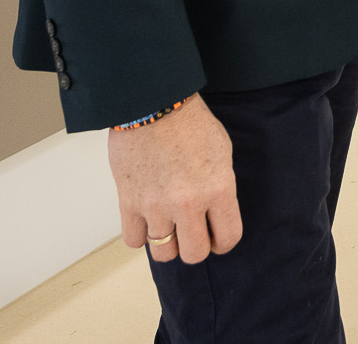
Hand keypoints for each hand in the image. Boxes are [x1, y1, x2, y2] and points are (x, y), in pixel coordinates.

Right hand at [107, 93, 240, 264]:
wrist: (153, 104)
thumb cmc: (190, 123)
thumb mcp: (222, 152)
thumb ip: (220, 187)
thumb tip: (216, 213)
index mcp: (219, 189)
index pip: (228, 238)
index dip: (223, 242)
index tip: (217, 238)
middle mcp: (189, 203)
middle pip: (194, 254)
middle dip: (196, 247)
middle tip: (193, 233)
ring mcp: (156, 206)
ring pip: (164, 253)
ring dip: (168, 242)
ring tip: (169, 226)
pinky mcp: (129, 203)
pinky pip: (134, 241)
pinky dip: (141, 235)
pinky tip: (147, 220)